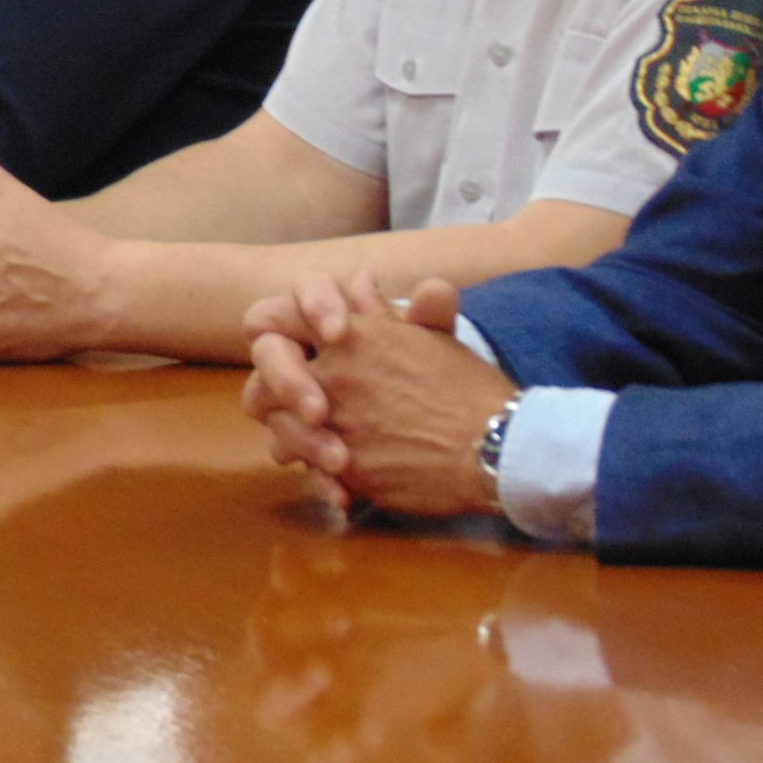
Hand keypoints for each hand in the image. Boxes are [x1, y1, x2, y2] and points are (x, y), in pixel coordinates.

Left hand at [246, 273, 511, 517]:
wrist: (500, 446)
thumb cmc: (468, 387)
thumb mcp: (429, 338)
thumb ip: (383, 312)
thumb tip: (358, 280)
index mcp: (350, 336)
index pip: (272, 321)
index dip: (269, 333)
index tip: (286, 348)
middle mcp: (333, 376)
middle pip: (262, 384)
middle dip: (271, 397)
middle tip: (295, 408)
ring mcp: (336, 424)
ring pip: (280, 433)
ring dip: (292, 441)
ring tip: (319, 446)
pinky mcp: (347, 470)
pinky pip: (311, 474)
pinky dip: (321, 479)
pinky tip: (339, 482)